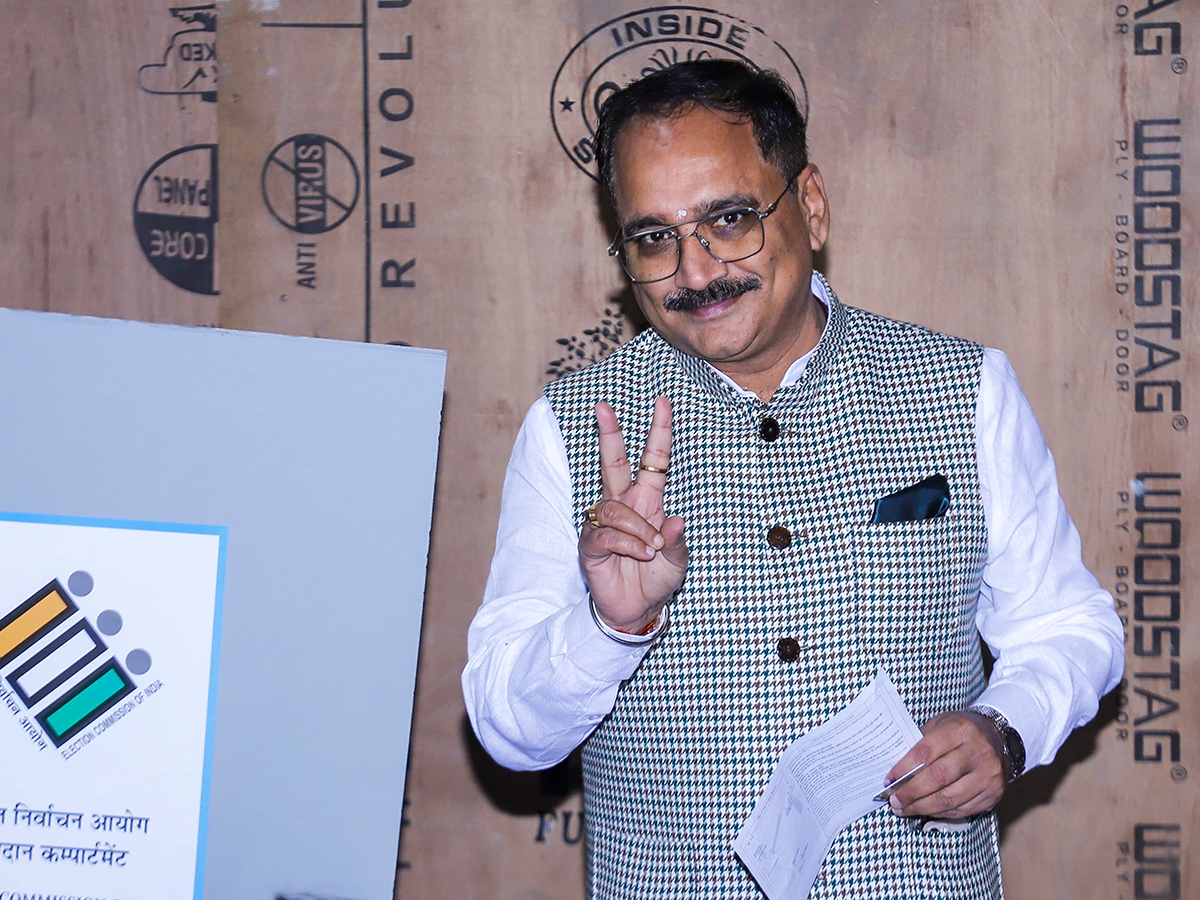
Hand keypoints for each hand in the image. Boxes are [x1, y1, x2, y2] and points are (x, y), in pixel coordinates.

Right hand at [579, 397, 687, 633]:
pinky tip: (641, 554)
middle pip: (614, 462)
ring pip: (614, 508)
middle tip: (603, 407)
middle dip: (609, 434)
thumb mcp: (678, 561)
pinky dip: (628, 543)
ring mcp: (604, 524)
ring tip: (653, 548)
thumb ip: (678, 541)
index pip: (652, 459)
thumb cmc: (656, 579)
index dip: (658, 431)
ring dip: (637, 527)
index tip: (663, 402)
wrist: (637, 610)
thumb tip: (677, 521)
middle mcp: (624, 505)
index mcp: (648, 501)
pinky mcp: (591, 545)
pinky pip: (606, 534)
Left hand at [884, 711, 1006, 818]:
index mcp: (961, 730)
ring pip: (950, 799)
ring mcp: (988, 775)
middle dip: (912, 793)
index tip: (889, 780)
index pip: (926, 752)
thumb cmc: (962, 730)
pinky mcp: (994, 794)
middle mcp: (978, 753)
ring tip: (905, 809)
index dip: (904, 769)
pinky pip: (962, 809)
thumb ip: (921, 742)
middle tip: (894, 801)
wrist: (1000, 737)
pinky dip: (940, 813)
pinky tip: (926, 810)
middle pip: (938, 778)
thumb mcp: (941, 723)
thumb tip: (896, 769)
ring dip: (923, 807)